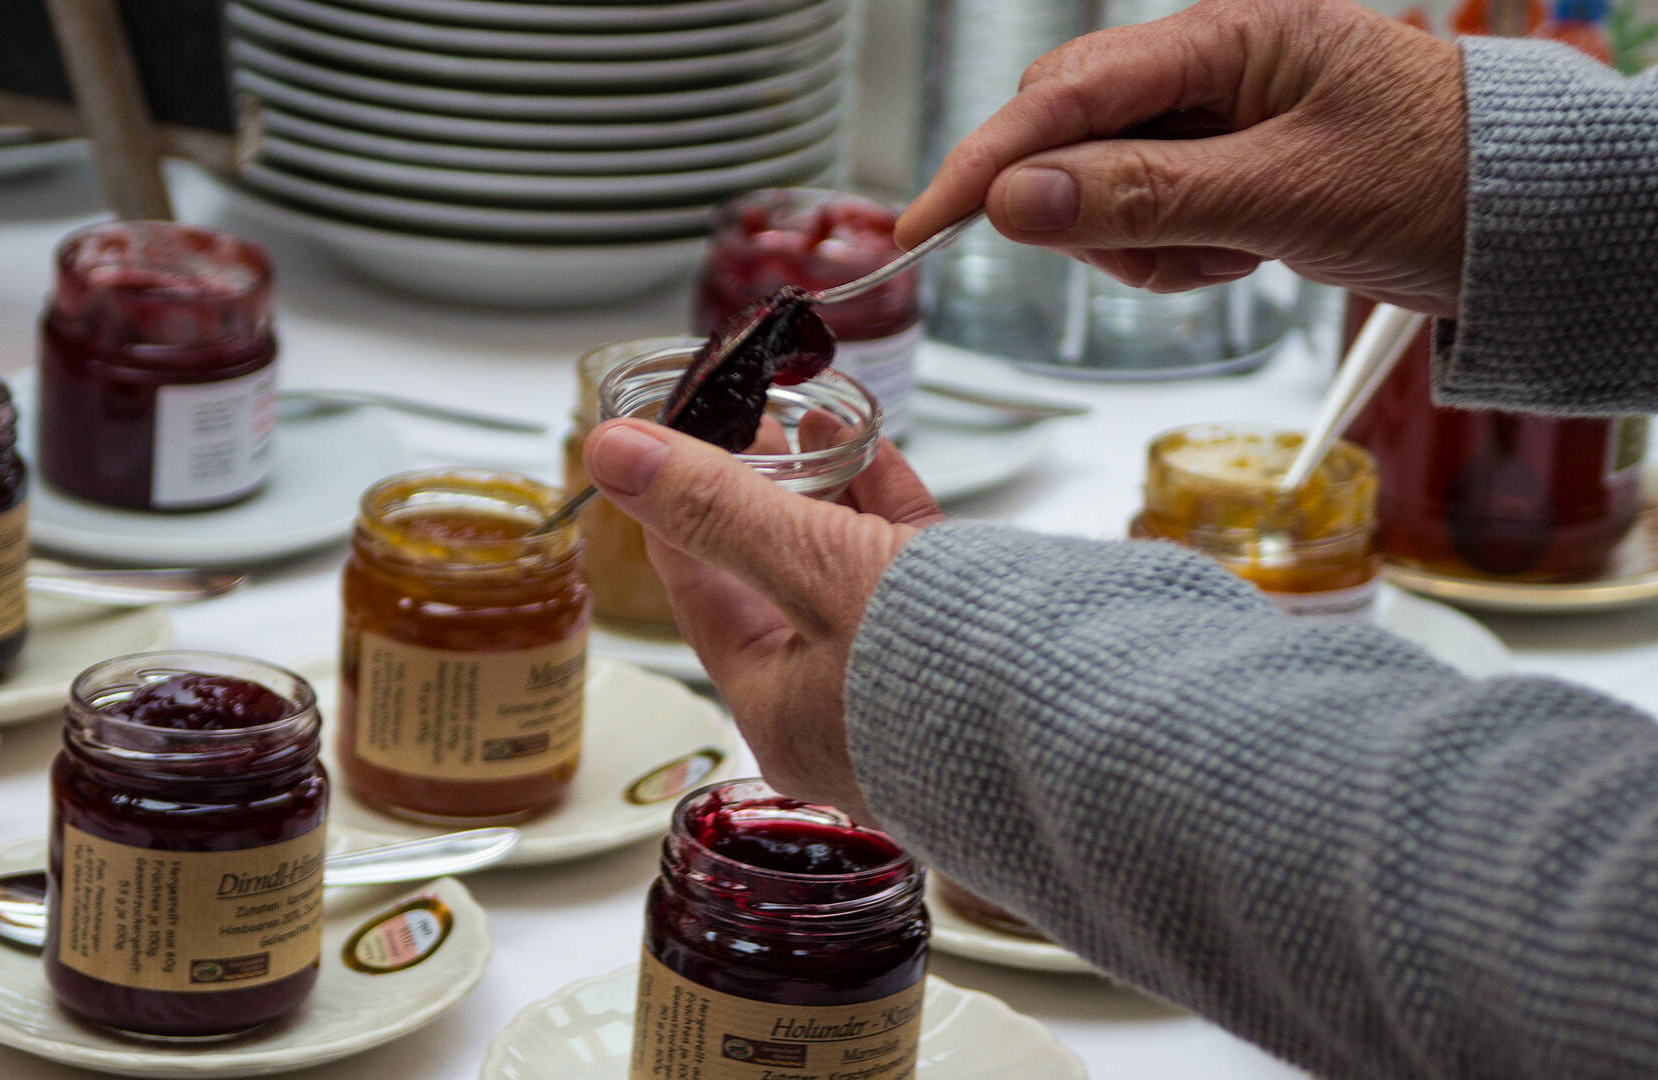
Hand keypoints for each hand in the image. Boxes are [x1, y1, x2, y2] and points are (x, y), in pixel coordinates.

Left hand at [580, 417, 945, 815]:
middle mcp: (838, 713)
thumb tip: (612, 451)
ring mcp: (904, 687)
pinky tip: (870, 450)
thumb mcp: (815, 571)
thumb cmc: (948, 674)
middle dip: (752, 497)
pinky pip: (908, 575)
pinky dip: (885, 509)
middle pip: (771, 585)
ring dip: (819, 495)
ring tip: (799, 421)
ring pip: (842, 574)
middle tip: (736, 422)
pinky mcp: (968, 656)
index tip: (659, 452)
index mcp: (779, 714)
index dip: (675, 516)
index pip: (701, 600)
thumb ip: (718, 505)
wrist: (1099, 723)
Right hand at [897, 0, 1466, 314]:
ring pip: (1102, 189)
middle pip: (1072, 137)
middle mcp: (1210, 68)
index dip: (988, 159)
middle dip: (1088, 214)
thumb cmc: (1440, 179)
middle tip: (1160, 257)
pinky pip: (1145, 216)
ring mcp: (1213, 121)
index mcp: (1228, 36)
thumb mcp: (1286, 194)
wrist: (1527, 222)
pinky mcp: (1219, 170)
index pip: (1068, 91)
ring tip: (1225, 258)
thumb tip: (1019, 200)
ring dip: (1139, 247)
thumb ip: (1144, 196)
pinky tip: (1235, 258)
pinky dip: (1170, 257)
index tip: (925, 223)